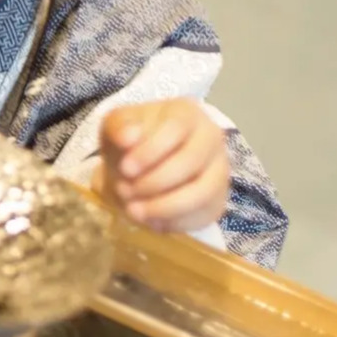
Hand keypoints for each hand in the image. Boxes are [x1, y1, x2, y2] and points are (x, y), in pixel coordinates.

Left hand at [94, 99, 227, 233]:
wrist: (140, 164)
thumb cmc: (132, 140)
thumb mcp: (117, 126)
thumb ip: (119, 127)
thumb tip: (127, 137)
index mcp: (187, 113)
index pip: (176, 128)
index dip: (150, 151)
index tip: (125, 168)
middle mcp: (211, 138)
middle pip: (191, 162)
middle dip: (153, 181)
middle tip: (125, 192)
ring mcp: (219, 170)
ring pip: (202, 193)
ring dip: (164, 206)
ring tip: (134, 211)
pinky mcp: (217, 199)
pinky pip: (203, 216)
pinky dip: (173, 222)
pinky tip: (150, 221)